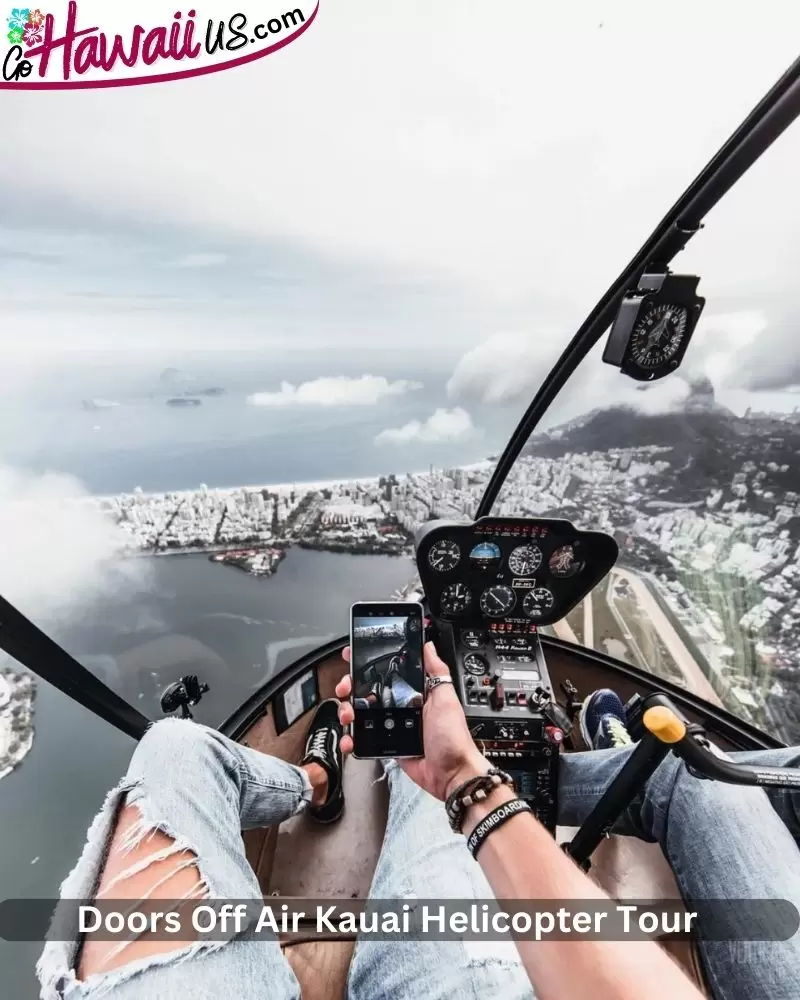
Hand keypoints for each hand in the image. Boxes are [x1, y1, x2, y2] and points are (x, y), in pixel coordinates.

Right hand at [336, 641, 487, 800]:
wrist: (451, 774)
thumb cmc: (453, 738)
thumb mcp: (446, 697)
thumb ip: (436, 670)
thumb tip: (428, 645)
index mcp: (415, 692)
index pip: (387, 672)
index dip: (369, 664)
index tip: (353, 658)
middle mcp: (402, 706)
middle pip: (367, 691)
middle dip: (351, 686)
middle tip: (345, 688)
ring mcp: (392, 725)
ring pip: (361, 713)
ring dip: (348, 711)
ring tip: (348, 714)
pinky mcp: (386, 744)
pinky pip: (364, 737)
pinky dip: (352, 737)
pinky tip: (350, 738)